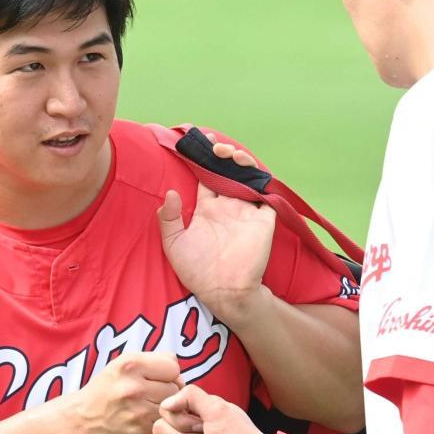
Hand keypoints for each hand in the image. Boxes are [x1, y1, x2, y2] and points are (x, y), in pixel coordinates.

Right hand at [70, 352, 183, 433]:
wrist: (83, 420)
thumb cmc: (108, 389)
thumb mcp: (123, 363)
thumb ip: (154, 360)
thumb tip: (178, 368)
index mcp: (130, 366)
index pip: (173, 367)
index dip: (168, 373)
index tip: (158, 379)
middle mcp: (133, 388)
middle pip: (175, 388)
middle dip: (168, 391)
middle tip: (152, 395)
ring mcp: (138, 414)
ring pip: (173, 409)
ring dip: (166, 409)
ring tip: (150, 407)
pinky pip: (166, 426)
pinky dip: (160, 424)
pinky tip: (146, 421)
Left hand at [158, 135, 274, 322]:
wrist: (224, 292)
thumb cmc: (196, 271)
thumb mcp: (173, 245)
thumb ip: (168, 219)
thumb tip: (170, 192)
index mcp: (207, 209)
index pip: (204, 175)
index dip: (201, 158)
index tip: (196, 141)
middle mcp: (227, 205)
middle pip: (227, 170)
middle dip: (221, 153)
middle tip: (212, 146)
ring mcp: (245, 210)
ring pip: (246, 175)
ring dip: (239, 160)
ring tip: (226, 154)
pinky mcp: (262, 219)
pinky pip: (265, 193)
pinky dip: (260, 179)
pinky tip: (245, 169)